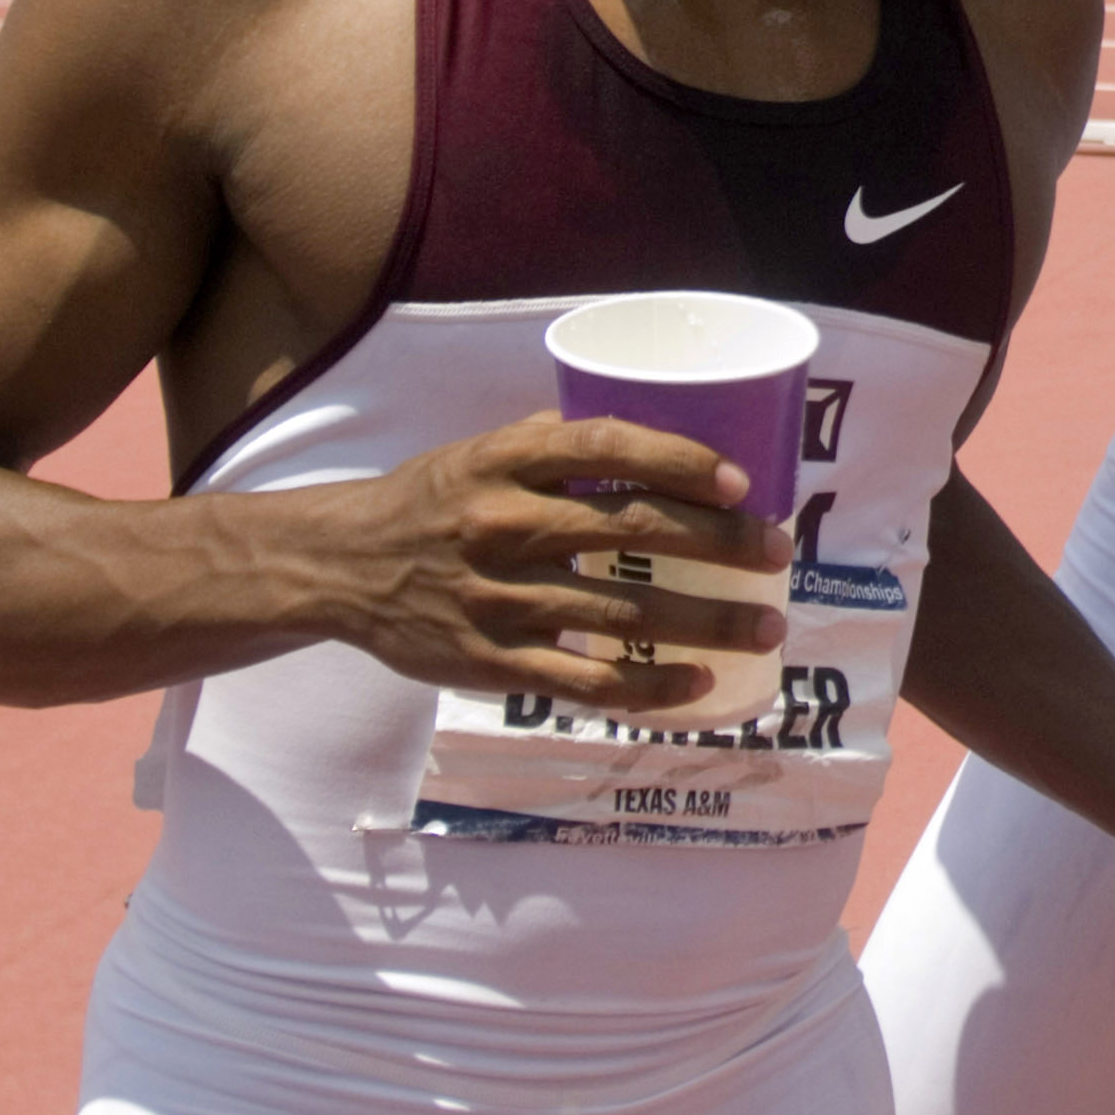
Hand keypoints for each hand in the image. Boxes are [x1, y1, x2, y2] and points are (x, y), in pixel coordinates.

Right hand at [307, 412, 794, 715]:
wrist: (338, 566)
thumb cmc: (432, 502)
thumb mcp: (480, 452)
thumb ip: (555, 443)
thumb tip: (651, 429)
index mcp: (504, 460)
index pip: (604, 447)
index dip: (678, 460)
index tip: (740, 481)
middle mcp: (501, 523)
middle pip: (629, 530)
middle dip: (717, 544)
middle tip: (776, 553)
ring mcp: (496, 597)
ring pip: (620, 613)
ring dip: (705, 621)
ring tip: (766, 626)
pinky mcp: (488, 660)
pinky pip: (583, 679)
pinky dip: (647, 685)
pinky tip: (698, 682)